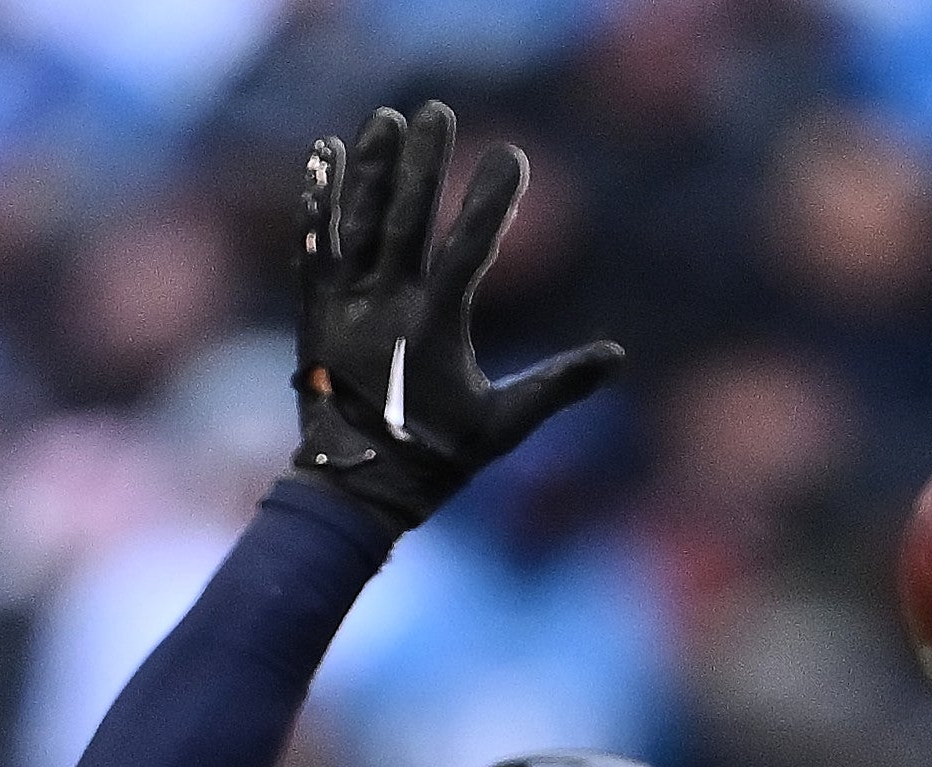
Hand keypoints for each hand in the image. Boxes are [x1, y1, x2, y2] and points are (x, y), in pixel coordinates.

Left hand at [289, 102, 623, 533]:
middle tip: (437, 111)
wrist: (353, 489)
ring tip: (386, 118)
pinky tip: (325, 153)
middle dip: (424, 160)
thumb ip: (558, 384)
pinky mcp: (314, 307)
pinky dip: (320, 197)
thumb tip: (617, 356)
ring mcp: (344, 303)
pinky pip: (314, 240)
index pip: (469, 248)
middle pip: (406, 217)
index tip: (512, 154)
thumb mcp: (505, 425)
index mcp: (435, 327)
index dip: (492, 199)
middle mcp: (385, 305)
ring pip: (359, 220)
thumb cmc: (435, 460)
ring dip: (373, 166)